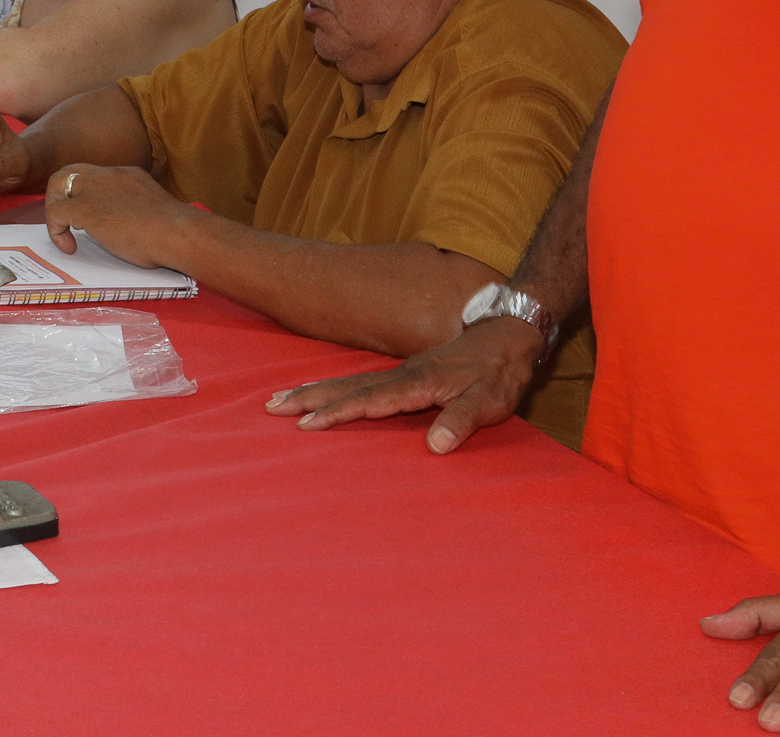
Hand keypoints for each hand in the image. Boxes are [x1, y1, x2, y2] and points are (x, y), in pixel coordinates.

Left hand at [44, 165, 190, 267]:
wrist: (177, 233)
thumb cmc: (174, 231)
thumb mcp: (151, 211)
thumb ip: (136, 211)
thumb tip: (130, 227)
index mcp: (128, 174)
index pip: (95, 175)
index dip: (85, 193)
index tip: (90, 218)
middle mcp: (109, 175)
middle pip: (70, 171)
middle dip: (61, 194)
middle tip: (67, 221)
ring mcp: (96, 189)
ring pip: (57, 183)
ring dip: (54, 208)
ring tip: (64, 233)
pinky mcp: (86, 208)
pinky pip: (56, 213)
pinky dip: (56, 230)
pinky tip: (70, 247)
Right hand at [262, 314, 543, 452]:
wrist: (508, 334)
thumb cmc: (499, 373)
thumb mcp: (490, 400)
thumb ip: (463, 421)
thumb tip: (436, 446)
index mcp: (417, 384)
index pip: (370, 401)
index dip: (339, 413)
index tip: (308, 424)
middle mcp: (401, 376)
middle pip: (347, 387)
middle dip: (310, 397)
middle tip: (271, 406)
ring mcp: (400, 372)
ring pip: (349, 382)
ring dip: (315, 390)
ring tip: (280, 398)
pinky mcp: (404, 374)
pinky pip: (360, 381)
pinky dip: (335, 387)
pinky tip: (323, 392)